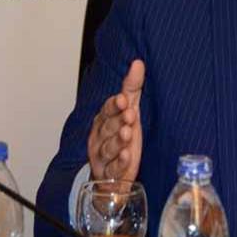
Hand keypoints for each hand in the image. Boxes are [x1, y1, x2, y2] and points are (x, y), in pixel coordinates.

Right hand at [87, 60, 144, 180]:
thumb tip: (137, 62)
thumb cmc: (123, 137)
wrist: (115, 174)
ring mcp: (102, 157)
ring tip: (127, 133)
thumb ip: (132, 87)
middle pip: (107, 128)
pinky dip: (119, 163)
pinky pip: (113, 169)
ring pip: (108, 147)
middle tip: (130, 115)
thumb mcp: (130, 110)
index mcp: (103, 120)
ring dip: (118, 140)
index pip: (106, 110)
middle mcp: (99, 137)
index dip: (114, 105)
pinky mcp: (110, 174)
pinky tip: (127, 156)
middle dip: (118, 121)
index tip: (124, 99)